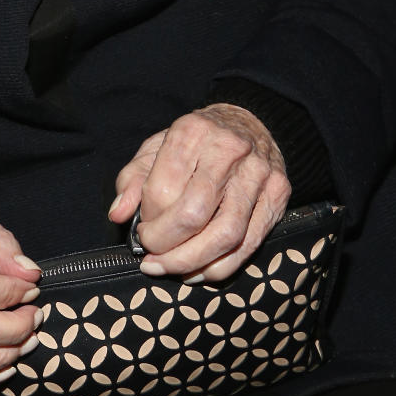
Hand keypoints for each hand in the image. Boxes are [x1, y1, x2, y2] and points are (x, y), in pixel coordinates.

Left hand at [108, 104, 290, 282]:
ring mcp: (258, 173)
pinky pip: (249, 245)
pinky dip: (220, 267)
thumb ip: (132, 180)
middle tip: (151, 256)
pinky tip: (198, 271)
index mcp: (192, 132)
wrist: (249, 124)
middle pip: (193, 214)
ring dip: (191, 262)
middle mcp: (228, 150)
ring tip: (169, 268)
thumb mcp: (156, 148)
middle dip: (166, 245)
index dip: (148, 219)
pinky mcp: (278, 196)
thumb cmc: (195, 142)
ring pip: (225, 235)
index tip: (142, 229)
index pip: (163, 189)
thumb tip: (118, 214)